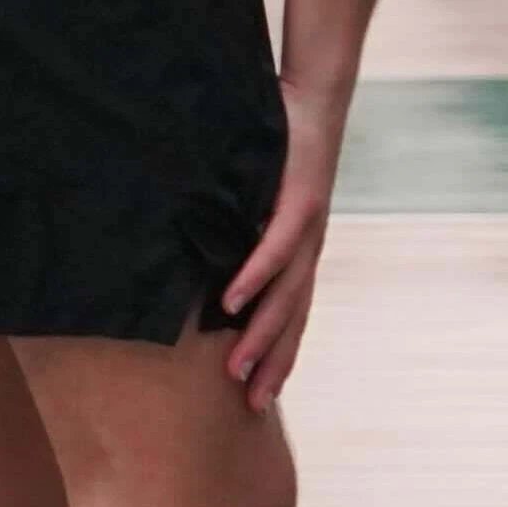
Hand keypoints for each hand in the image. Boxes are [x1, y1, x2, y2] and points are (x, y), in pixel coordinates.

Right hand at [220, 73, 352, 406]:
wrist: (314, 100)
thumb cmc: (278, 153)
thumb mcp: (251, 204)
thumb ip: (232, 237)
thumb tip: (193, 268)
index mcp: (299, 253)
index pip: (292, 316)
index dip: (280, 357)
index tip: (258, 399)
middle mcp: (308, 248)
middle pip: (293, 317)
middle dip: (274, 363)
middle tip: (250, 407)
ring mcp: (308, 226)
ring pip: (286, 291)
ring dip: (261, 331)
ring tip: (237, 368)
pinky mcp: (300, 199)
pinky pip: (275, 245)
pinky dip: (256, 274)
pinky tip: (233, 301)